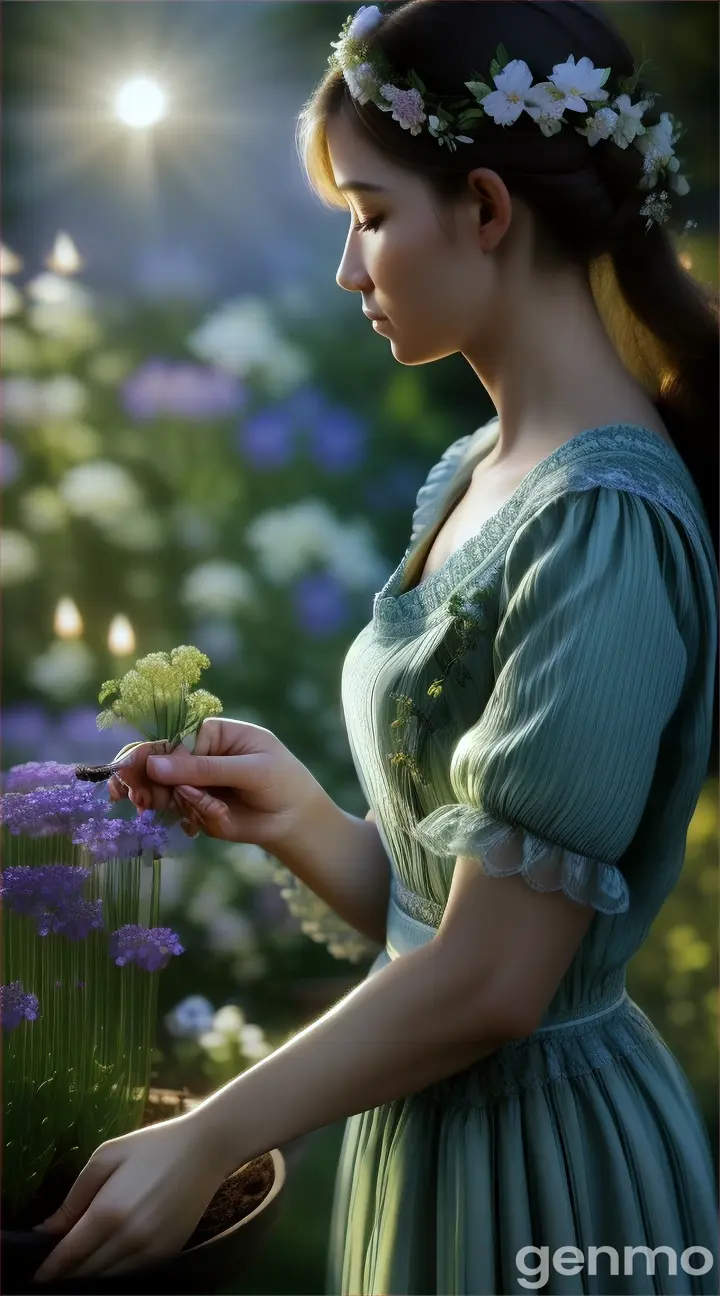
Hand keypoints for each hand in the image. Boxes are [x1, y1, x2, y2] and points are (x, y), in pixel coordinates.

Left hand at [31, 1113, 226, 1282]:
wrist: (204, 1150)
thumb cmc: (151, 1146)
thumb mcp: (106, 1157)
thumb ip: (74, 1196)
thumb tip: (47, 1229)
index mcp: (108, 1211)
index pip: (68, 1255)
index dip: (48, 1269)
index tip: (35, 1274)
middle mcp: (128, 1238)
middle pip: (85, 1271)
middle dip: (66, 1272)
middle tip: (55, 1265)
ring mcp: (150, 1250)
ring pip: (107, 1277)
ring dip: (89, 1273)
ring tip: (79, 1261)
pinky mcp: (167, 1254)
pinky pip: (130, 1273)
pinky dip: (114, 1269)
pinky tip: (109, 1254)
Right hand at [108, 718, 328, 850]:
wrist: (295, 819)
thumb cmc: (281, 781)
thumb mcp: (249, 771)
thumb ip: (204, 769)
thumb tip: (155, 765)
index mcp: (209, 734)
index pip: (170, 740)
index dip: (146, 755)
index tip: (126, 772)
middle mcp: (196, 756)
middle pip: (156, 763)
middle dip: (142, 781)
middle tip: (136, 799)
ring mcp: (193, 783)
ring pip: (160, 790)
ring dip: (156, 801)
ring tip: (156, 811)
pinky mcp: (194, 808)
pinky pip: (175, 812)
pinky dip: (180, 819)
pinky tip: (193, 826)